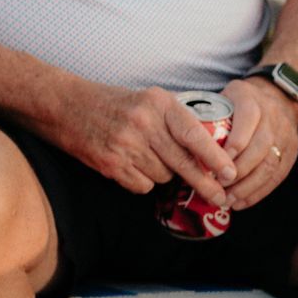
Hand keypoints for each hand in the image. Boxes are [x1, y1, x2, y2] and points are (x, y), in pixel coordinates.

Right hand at [52, 83, 237, 206]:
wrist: (66, 106)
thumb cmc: (112, 103)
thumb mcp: (148, 99)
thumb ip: (176, 118)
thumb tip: (210, 147)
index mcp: (158, 103)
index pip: (194, 134)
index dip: (215, 158)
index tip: (231, 173)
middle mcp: (144, 123)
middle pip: (183, 163)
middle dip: (205, 183)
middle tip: (220, 198)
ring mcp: (126, 144)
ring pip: (163, 176)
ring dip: (162, 174)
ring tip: (147, 158)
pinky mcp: (111, 163)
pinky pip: (142, 185)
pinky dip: (141, 181)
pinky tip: (131, 165)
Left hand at [218, 76, 297, 210]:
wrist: (276, 97)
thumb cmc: (237, 102)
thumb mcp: (222, 97)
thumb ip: (205, 114)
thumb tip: (177, 141)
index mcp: (251, 101)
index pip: (246, 121)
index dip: (233, 145)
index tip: (215, 164)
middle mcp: (272, 117)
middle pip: (259, 148)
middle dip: (238, 171)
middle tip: (217, 187)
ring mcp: (286, 135)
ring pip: (269, 165)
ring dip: (247, 187)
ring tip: (228, 200)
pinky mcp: (292, 152)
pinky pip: (278, 175)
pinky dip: (260, 192)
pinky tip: (242, 202)